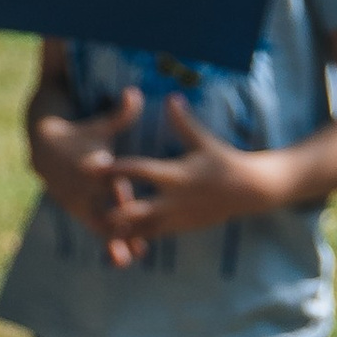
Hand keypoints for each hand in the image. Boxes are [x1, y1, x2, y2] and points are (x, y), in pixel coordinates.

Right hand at [29, 91, 142, 262]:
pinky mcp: (77, 211)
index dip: (118, 193)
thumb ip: (120, 114)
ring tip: (132, 258)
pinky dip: (108, 244)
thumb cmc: (82, 133)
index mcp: (91, 167)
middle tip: (139, 242)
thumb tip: (134, 94)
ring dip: (115, 242)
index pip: (107, 182)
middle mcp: (83, 188)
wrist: (43, 147)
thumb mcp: (100, 124)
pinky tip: (122, 260)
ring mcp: (78, 202)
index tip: (129, 204)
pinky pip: (94, 230)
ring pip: (98, 226)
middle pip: (103, 211)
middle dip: (120, 227)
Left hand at [104, 92, 289, 247]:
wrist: (249, 191)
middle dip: (113, 209)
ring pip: (142, 229)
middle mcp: (174, 200)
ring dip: (121, 229)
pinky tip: (118, 239)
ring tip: (96, 227)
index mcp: (176, 175)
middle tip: (88, 207)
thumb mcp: (204, 140)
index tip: (93, 166)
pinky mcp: (181, 228)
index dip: (115, 168)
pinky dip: (135, 237)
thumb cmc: (224, 161)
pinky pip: (154, 236)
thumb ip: (184, 121)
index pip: (139, 170)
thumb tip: (171, 97)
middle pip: (136, 210)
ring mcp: (178, 218)